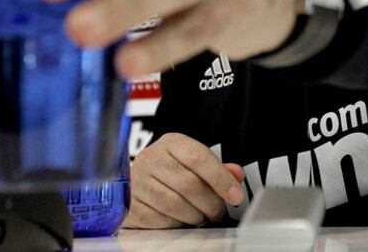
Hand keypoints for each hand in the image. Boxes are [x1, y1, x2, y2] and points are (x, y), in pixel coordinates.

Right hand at [122, 132, 244, 228]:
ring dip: (195, 216)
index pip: (198, 157)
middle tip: (218, 211)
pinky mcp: (131, 206)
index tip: (236, 195)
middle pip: (189, 184)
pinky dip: (176, 225)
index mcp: (171, 142)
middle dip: (210, 203)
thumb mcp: (193, 161)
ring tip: (201, 216)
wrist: (137, 181)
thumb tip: (237, 174)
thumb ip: (216, 168)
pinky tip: (181, 220)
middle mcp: (151, 158)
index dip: (220, 178)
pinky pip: (160, 221)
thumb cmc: (171, 171)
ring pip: (175, 205)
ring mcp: (138, 182)